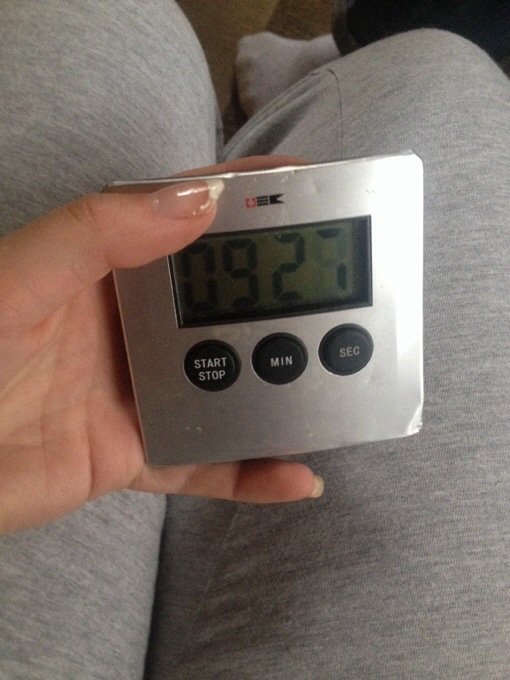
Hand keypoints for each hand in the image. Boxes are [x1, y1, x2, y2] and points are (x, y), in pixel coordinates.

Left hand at [0, 157, 322, 534]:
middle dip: (290, 295)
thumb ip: (101, 233)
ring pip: (229, 383)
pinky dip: (249, 474)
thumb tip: (201, 201)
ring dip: (285, 385)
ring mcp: (141, 389)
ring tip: (344, 382)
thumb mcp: (21, 276)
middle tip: (353, 291)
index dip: (250, 200)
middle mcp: (134, 324)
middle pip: (227, 303)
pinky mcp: (136, 451)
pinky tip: (295, 475)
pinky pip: (205, 464)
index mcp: (107, 268)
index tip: (311, 189)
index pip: (191, 221)